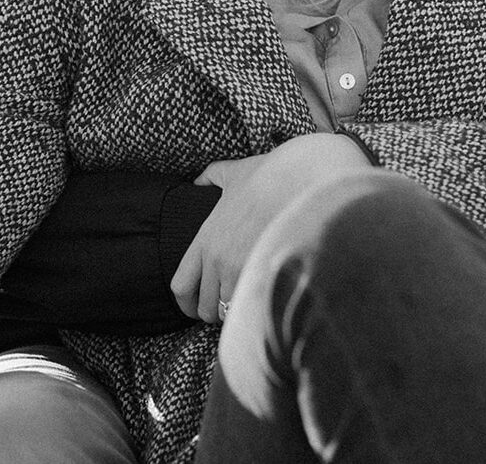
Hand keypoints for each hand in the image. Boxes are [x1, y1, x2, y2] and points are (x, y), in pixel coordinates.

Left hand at [171, 133, 370, 322]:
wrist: (304, 178)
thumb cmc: (270, 174)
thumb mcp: (234, 171)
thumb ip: (212, 176)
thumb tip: (199, 179)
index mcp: (207, 239)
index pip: (181, 286)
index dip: (187, 302)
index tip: (196, 306)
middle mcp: (219, 261)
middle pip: (206, 308)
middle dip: (216, 311)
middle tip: (230, 304)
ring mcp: (242, 273)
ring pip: (231, 314)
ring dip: (240, 312)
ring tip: (252, 301)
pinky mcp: (268, 278)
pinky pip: (255, 311)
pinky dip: (259, 311)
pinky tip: (270, 299)